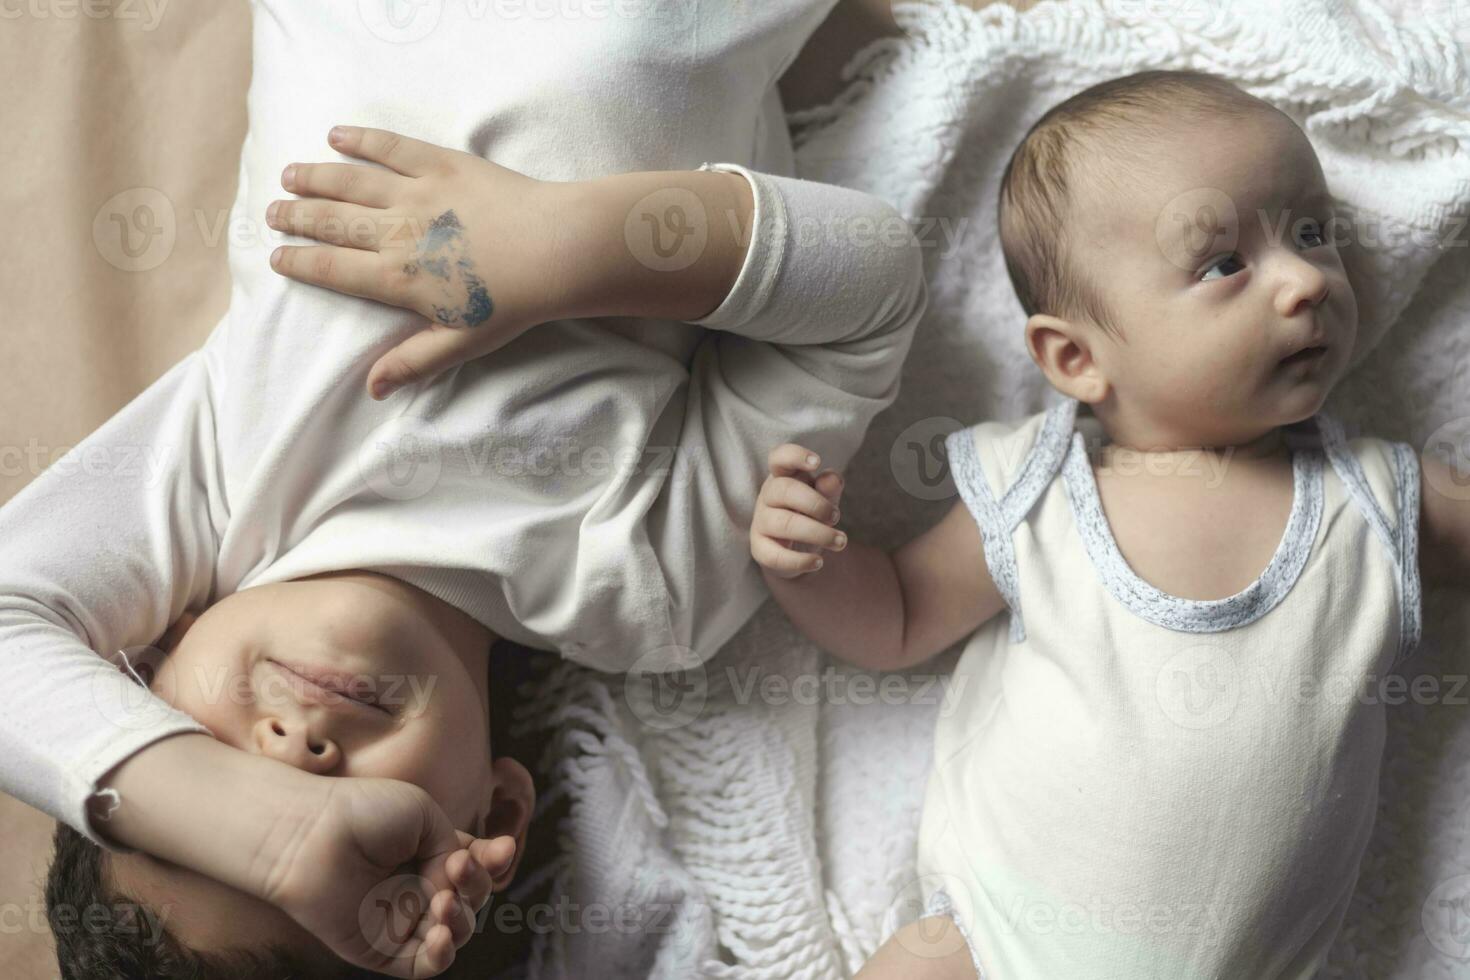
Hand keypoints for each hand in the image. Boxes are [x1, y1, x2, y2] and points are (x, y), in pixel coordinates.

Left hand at [259, 776, 515, 978]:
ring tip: (441, 899)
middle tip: (458, 867)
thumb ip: (455, 847)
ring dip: (461, 918)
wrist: (312, 836)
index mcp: (429, 853)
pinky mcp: (382, 950)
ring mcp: (402, 920)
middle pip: (471, 900)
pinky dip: (442, 954)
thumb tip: (461, 880)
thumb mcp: (424, 814)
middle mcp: (418, 887)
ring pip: (455, 934)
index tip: (501, 848)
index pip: (475, 865)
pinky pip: (425, 966)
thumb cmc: (362, 813)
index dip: (492, 860)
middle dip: (476, 885)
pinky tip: (440, 933)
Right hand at [266, 125, 568, 398]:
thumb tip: (371, 389)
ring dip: (315, 177)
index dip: (298, 263)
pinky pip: (390, 147)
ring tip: (289, 174)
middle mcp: (396, 233)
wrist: (556, 249)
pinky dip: (361, 140)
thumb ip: (413, 362)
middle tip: (272, 213)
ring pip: (350, 181)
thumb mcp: (461, 342)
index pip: (331, 270)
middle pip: (330, 221)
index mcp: (397, 279)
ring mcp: (417, 193)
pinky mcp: (442, 163)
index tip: (275, 258)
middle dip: (295, 217)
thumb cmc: (514, 302)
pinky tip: (338, 134)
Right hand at [750, 443, 846, 579]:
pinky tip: (818, 562)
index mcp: (783, 476)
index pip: (779, 458)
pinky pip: (775, 556)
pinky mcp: (760, 549)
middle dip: (816, 503)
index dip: (795, 456)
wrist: (798, 549)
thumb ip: (829, 488)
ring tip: (840, 542)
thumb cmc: (811, 514)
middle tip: (837, 516)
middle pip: (784, 490)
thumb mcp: (825, 498)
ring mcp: (761, 522)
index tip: (816, 462)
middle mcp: (767, 496)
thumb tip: (831, 478)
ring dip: (818, 533)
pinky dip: (800, 561)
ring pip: (784, 523)